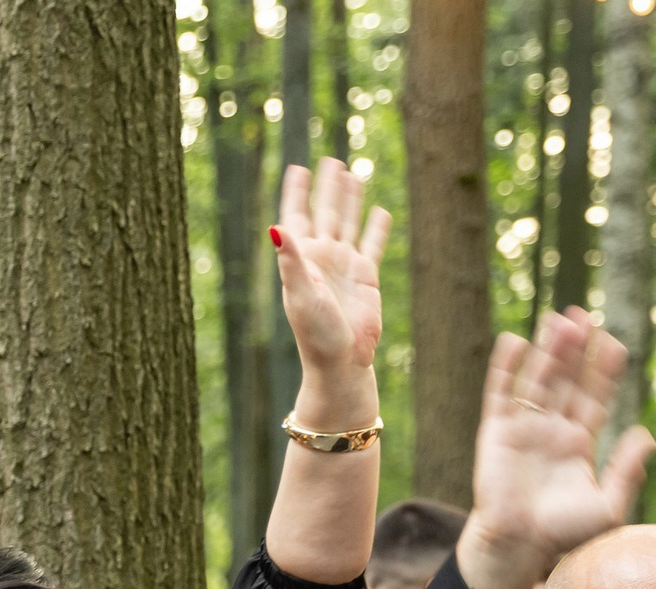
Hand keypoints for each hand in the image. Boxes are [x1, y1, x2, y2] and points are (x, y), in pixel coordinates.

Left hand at [273, 160, 389, 396]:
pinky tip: (380, 211)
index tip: (297, 168)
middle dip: (328, 188)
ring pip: (349, 223)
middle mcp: (323, 256)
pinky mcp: (367, 277)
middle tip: (330, 161)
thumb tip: (275, 226)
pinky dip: (376, 228)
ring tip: (352, 175)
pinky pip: (372, 245)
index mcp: (302, 256)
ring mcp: (345, 265)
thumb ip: (290, 258)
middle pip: (326, 212)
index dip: (297, 192)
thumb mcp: (300, 293)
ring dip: (350, 200)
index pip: (297, 214)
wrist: (342, 360)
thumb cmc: (315, 332)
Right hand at [459, 309, 655, 588]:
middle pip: (566, 379)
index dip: (604, 371)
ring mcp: (524, 427)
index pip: (594, 397)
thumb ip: (627, 471)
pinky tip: (516, 341)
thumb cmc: (564, 534)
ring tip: (560, 321)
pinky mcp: (496, 430)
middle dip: (576, 350)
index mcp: (579, 443)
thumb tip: (647, 435)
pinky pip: (501, 392)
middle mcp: (552, 429)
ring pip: (538, 378)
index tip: (615, 344)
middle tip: (585, 317)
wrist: (520, 546)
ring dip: (548, 350)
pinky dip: (507, 367)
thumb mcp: (608, 506)